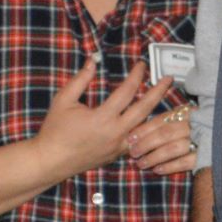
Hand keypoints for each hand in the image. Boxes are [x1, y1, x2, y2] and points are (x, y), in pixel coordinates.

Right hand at [33, 60, 171, 176]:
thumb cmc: (55, 129)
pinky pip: (139, 141)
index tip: (142, 64)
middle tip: (169, 78)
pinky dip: (148, 131)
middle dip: (158, 91)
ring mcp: (118, 146)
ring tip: (171, 101)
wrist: (50, 161)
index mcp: (102, 118)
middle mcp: (115, 133)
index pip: (127, 92)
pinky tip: (155, 122)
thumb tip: (93, 60)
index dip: (136, 76)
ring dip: (159, 113)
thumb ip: (80, 79)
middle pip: (144, 109)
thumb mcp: (63, 100)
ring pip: (146, 128)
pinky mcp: (117, 155)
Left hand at [127, 103, 198, 175]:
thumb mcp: (187, 119)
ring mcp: (203, 140)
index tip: (131, 137)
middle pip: (166, 133)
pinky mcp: (208, 156)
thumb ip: (170, 121)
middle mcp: (196, 124)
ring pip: (174, 148)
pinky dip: (170, 166)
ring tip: (142, 164)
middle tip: (133, 152)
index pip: (163, 119)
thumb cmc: (199, 129)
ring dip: (155, 157)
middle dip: (146, 143)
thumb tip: (141, 129)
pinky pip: (186, 162)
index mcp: (189, 112)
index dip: (145, 128)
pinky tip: (158, 170)